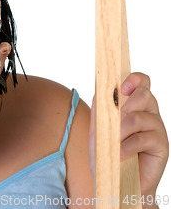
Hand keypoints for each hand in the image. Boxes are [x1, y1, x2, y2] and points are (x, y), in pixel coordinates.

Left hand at [89, 73, 168, 197]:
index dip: (134, 78)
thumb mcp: (98, 131)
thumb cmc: (108, 155)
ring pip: (138, 117)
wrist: (117, 182)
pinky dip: (125, 146)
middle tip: (113, 120)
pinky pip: (142, 138)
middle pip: (144, 94)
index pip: (142, 82)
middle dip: (125, 104)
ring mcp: (157, 128)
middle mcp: (149, 113)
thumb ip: (100, 112)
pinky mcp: (162, 145)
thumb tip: (99, 94)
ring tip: (112, 143)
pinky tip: (119, 155)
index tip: (122, 86)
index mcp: (135, 105)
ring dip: (120, 130)